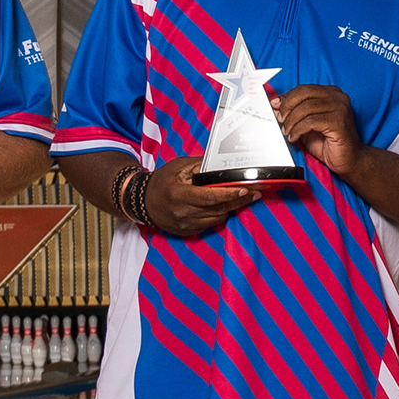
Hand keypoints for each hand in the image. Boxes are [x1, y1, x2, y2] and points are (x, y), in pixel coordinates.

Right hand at [143, 155, 258, 236]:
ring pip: (217, 217)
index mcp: (179, 195)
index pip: (209, 196)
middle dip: (239, 200)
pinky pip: (211, 223)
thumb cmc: (161, 182)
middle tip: (255, 192)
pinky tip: (226, 205)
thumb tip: (221, 166)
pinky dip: (220, 213)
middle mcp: (183, 212)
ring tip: (245, 196)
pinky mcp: (189, 232)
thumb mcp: (178, 167)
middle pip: (218, 208)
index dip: (229, 193)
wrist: (142, 202)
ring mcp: (186, 224)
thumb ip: (200, 166)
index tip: (245, 189)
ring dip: (232, 207)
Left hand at [276, 84, 367, 175]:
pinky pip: (310, 121)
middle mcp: (338, 98)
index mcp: (332, 93)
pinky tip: (294, 137)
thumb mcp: (307, 124)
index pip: (304, 89)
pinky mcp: (339, 122)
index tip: (275, 106)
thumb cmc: (329, 143)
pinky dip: (298, 129)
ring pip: (306, 108)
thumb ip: (295, 113)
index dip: (287, 97)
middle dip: (287, 107)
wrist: (349, 160)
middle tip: (280, 120)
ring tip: (287, 132)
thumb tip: (275, 106)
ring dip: (291, 121)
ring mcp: (340, 109)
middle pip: (305, 94)